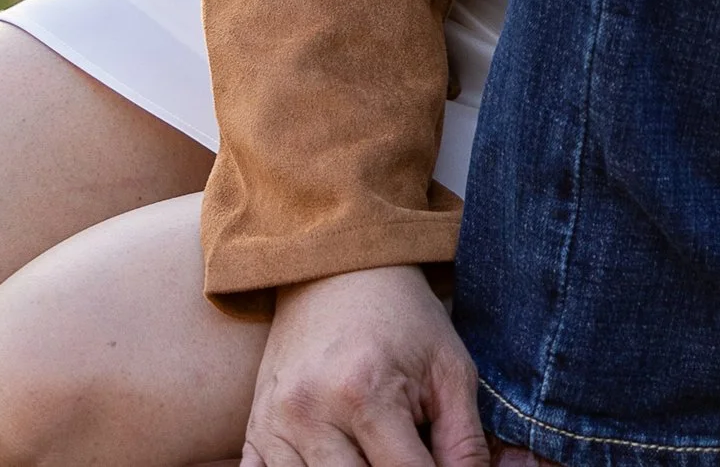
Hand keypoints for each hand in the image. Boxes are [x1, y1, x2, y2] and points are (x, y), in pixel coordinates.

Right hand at [243, 263, 487, 466]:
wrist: (337, 270)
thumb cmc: (402, 318)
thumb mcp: (449, 369)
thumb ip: (464, 442)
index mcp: (366, 393)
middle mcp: (310, 414)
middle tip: (408, 452)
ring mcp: (274, 427)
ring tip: (376, 450)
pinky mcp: (255, 434)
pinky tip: (337, 458)